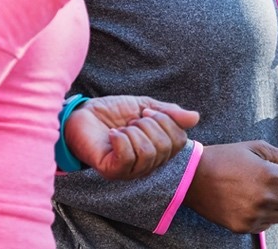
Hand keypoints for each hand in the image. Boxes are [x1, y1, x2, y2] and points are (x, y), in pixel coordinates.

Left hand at [63, 95, 199, 180]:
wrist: (82, 114)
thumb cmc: (112, 112)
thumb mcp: (144, 106)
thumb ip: (168, 113)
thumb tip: (195, 118)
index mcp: (158, 148)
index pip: (179, 140)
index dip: (165, 121)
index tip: (146, 112)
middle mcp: (147, 163)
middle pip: (165, 147)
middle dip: (148, 125)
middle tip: (131, 121)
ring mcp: (130, 170)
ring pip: (148, 153)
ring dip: (133, 132)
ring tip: (120, 129)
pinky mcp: (113, 171)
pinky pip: (128, 158)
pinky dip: (121, 140)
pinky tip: (112, 135)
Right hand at [183, 141, 277, 233]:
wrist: (193, 177)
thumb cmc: (227, 157)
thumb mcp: (259, 149)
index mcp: (270, 175)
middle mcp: (265, 198)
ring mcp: (254, 216)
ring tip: (264, 189)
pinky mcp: (245, 227)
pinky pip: (270, 223)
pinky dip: (268, 213)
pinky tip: (252, 199)